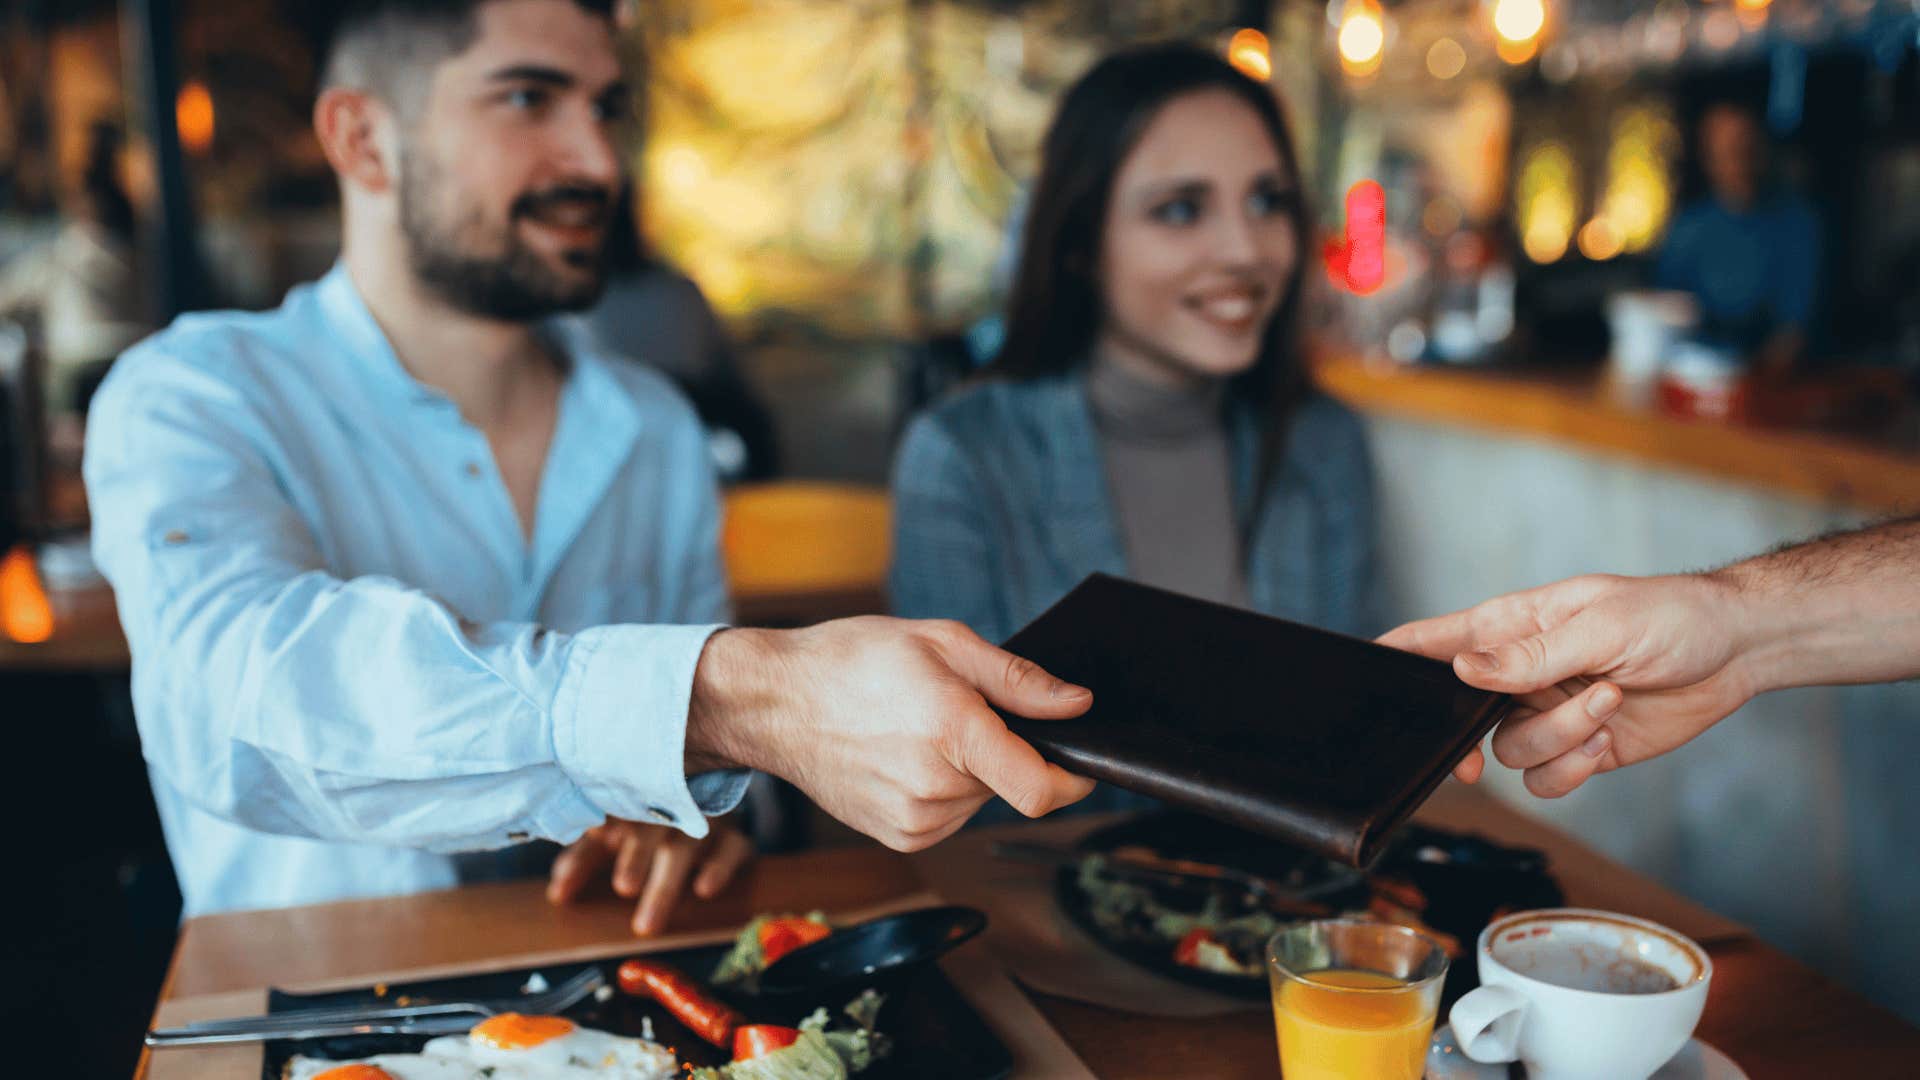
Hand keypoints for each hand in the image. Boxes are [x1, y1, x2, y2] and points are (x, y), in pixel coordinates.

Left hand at [547, 817, 754, 934]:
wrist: (711, 798)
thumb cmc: (649, 821)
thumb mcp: (613, 832)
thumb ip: (583, 859)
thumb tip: (557, 895)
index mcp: (632, 798)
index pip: (606, 820)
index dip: (587, 851)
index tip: (567, 884)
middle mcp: (669, 804)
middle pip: (652, 827)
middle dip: (637, 857)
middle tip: (623, 888)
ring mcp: (704, 819)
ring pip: (689, 843)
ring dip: (666, 881)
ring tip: (646, 922)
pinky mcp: (734, 836)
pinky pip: (734, 846)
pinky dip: (720, 866)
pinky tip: (704, 889)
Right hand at [686, 618, 1096, 851]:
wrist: (775, 702)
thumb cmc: (854, 660)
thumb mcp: (943, 643)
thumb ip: (1018, 681)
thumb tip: (1077, 705)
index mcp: (952, 731)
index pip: (1042, 788)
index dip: (1074, 778)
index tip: (1081, 761)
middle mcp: (934, 786)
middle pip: (1011, 784)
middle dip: (1003, 751)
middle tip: (957, 711)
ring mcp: (914, 819)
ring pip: (980, 799)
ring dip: (971, 771)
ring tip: (920, 730)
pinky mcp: (899, 836)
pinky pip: (951, 816)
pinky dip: (944, 789)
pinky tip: (905, 756)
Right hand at [1378, 573, 1760, 797]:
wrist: (1736, 651)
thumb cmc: (1669, 616)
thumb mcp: (1600, 625)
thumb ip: (1530, 654)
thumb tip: (1463, 670)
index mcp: (1508, 628)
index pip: (1430, 643)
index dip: (1391, 662)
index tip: (1360, 682)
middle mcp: (1517, 675)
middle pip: (1457, 717)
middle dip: (1465, 741)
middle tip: (1470, 758)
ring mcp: (1546, 713)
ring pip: (1509, 753)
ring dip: (1558, 739)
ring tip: (1607, 703)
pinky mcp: (1579, 749)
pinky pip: (1547, 780)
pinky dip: (1573, 770)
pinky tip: (1605, 743)